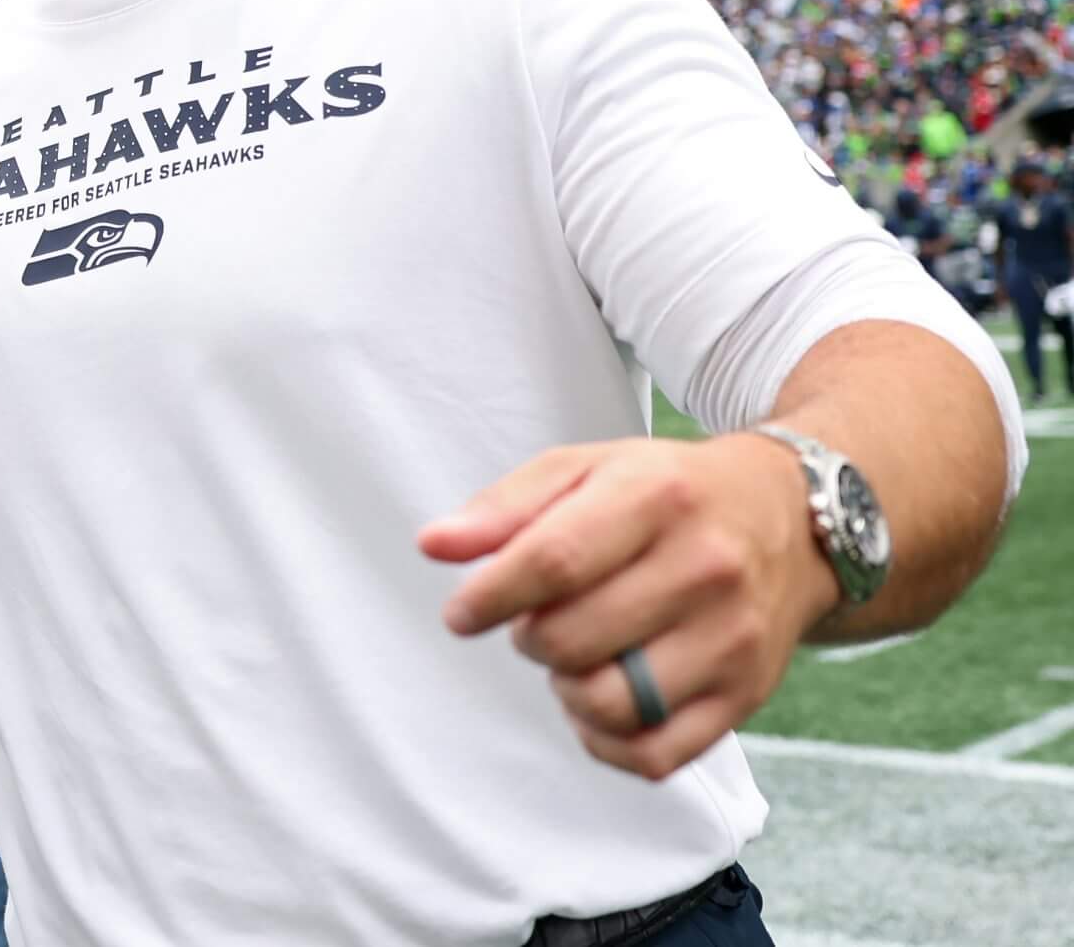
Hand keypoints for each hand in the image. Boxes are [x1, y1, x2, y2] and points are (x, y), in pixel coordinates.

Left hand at [418, 434, 841, 780]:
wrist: (789, 518)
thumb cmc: (665, 492)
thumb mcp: (585, 467)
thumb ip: (503, 506)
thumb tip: (433, 545)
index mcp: (656, 496)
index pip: (552, 561)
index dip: (489, 597)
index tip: (461, 613)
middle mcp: (705, 567)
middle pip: (572, 638)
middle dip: (530, 637)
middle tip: (537, 619)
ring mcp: (732, 638)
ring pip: (610, 704)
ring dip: (567, 688)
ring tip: (575, 653)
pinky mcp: (746, 694)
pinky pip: (654, 755)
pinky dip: (606, 739)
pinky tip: (600, 697)